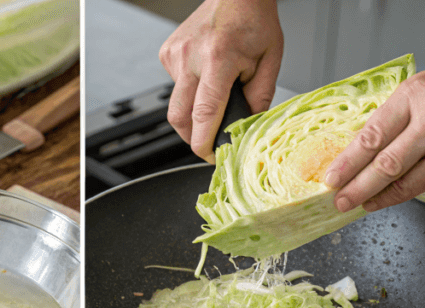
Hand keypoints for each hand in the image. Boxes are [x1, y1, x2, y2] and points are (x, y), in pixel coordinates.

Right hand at [159, 0, 283, 161]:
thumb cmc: (254, 20)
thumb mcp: (270, 59)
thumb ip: (259, 96)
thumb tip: (248, 126)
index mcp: (218, 59)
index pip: (204, 113)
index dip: (204, 142)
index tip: (210, 155)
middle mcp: (190, 57)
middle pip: (179, 117)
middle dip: (192, 137)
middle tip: (208, 142)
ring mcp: (175, 55)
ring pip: (176, 102)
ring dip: (193, 110)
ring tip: (213, 95)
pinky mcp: (167, 53)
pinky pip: (174, 85)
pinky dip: (189, 89)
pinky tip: (204, 75)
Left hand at [325, 72, 424, 212]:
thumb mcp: (410, 95)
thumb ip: (388, 121)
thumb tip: (351, 155)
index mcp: (410, 97)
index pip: (372, 137)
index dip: (349, 163)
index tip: (331, 180)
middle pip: (389, 162)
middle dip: (361, 186)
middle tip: (341, 201)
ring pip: (412, 179)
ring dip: (384, 196)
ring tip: (363, 203)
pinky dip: (405, 192)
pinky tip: (389, 197)